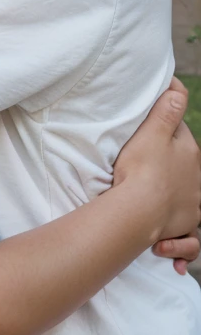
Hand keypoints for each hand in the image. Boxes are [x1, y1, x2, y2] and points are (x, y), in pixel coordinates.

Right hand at [113, 78, 200, 270]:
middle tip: (146, 164)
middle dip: (173, 165)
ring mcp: (192, 205)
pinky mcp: (182, 226)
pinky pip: (186, 235)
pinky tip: (170, 249)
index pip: (181, 135)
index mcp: (191, 153)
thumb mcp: (152, 131)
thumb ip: (167, 108)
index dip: (166, 131)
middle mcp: (197, 180)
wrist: (139, 210)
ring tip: (160, 205)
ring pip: (189, 200)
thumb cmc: (142, 168)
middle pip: (186, 166)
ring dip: (177, 201)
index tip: (149, 133)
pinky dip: (180, 243)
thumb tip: (178, 84)